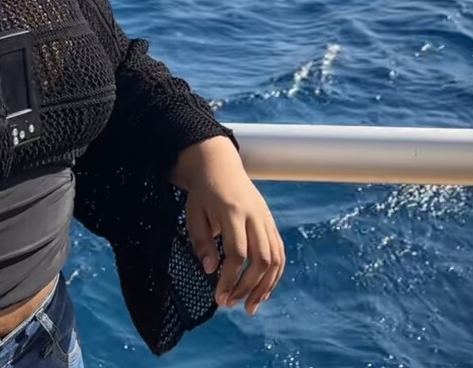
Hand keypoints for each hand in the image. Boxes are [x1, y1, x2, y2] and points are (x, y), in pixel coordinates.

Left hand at [173, 136, 284, 314]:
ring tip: (250, 307)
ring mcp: (266, 219)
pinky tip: (263, 291)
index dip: (230, 279)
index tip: (219, 297)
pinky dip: (275, 275)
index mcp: (232, 212)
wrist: (220, 165)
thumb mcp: (193, 213)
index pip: (238, 253)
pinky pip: (280, 252)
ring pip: (275, 258)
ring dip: (265, 286)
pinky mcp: (270, 222)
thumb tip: (210, 270)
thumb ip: (201, 241)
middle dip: (247, 287)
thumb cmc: (203, 192)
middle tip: (230, 304)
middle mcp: (254, 216)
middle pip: (261, 259)